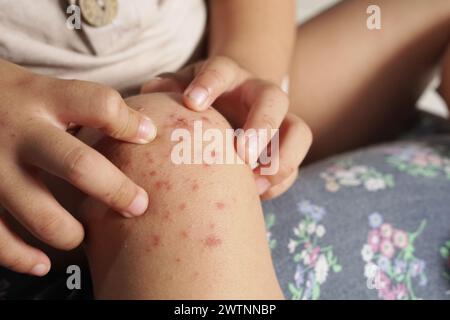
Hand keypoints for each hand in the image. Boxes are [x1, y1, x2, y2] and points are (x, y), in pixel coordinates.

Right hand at [0, 60, 156, 275]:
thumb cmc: (11, 98)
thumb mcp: (42, 87)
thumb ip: (83, 104)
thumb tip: (143, 129)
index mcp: (43, 98)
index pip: (99, 106)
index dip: (130, 123)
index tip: (149, 136)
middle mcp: (19, 132)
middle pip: (78, 165)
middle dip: (116, 191)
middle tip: (139, 206)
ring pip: (41, 214)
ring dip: (72, 233)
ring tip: (83, 235)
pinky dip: (22, 258)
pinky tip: (42, 263)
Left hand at [141, 56, 311, 198]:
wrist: (231, 101)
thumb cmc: (199, 97)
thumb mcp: (182, 86)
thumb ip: (168, 88)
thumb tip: (153, 92)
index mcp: (229, 76)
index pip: (222, 69)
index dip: (210, 83)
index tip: (192, 103)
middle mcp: (259, 94)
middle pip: (274, 100)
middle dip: (261, 127)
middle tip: (243, 155)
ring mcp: (278, 121)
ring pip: (299, 133)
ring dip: (281, 160)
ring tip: (255, 184)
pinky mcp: (285, 148)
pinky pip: (294, 165)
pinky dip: (279, 182)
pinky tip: (255, 194)